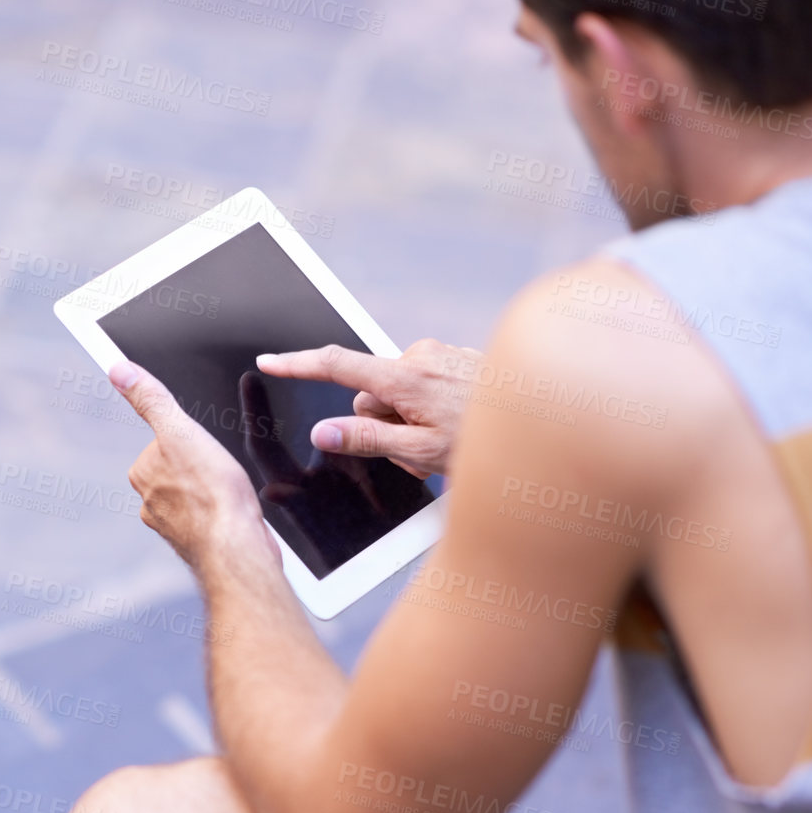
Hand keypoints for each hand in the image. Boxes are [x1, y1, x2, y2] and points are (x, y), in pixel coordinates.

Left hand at [111, 361, 275, 572]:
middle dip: (202, 467)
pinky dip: (222, 514)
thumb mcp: (181, 431)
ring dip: (213, 492)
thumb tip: (119, 371)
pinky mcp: (197, 543)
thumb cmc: (213, 494)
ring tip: (229, 495)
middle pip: (181, 468)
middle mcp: (151, 502)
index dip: (192, 441)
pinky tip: (234, 514)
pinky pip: (210, 519)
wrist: (237, 549)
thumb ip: (151, 401)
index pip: (166, 442)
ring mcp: (173, 526)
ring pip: (196, 496)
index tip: (207, 453)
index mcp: (143, 473)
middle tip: (221, 472)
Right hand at [257, 339, 482, 477]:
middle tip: (416, 456)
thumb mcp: (421, 452)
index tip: (269, 361)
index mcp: (405, 378)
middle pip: (370, 396)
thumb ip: (368, 440)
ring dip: (407, 424)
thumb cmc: (486, 441)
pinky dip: (427, 412)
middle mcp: (420, 357)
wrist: (542, 423)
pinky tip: (455, 429)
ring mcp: (440, 355)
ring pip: (397, 395)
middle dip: (381, 426)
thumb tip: (325, 432)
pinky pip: (423, 388)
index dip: (297, 364)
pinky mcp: (455, 359)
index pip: (336, 365)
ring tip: (443, 448)